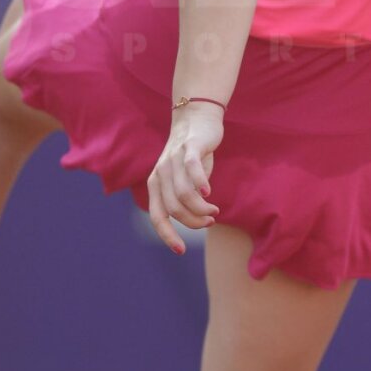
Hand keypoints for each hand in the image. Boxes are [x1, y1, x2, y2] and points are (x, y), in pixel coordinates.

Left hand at [146, 106, 222, 254]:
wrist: (197, 119)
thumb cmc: (192, 155)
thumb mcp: (183, 179)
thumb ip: (183, 199)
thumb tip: (195, 221)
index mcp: (156, 184)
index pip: (157, 216)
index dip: (167, 235)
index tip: (180, 251)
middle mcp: (161, 173)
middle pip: (174, 208)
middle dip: (193, 221)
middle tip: (210, 221)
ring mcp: (174, 159)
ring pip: (183, 194)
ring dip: (201, 208)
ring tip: (214, 211)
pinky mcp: (189, 147)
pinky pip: (192, 169)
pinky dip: (200, 185)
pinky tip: (209, 194)